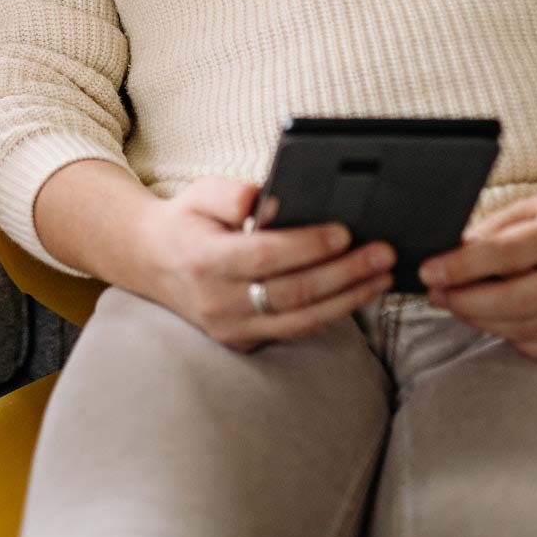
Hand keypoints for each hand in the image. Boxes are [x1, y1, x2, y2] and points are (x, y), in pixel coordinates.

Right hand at [142, 176, 393, 351]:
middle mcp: (216, 302)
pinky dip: (330, 313)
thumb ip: (229, 193)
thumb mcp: (200, 194)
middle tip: (382, 253)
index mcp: (204, 261)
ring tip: (383, 276)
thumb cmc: (188, 222)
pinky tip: (358, 293)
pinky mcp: (242, 343)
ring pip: (300, 320)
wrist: (153, 264)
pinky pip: (294, 330)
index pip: (264, 256)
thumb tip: (258, 197)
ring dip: (348, 299)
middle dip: (344, 273)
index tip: (344, 231)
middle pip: (292, 293)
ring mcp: (229, 329)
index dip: (306, 246)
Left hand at [420, 183, 536, 362]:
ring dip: (488, 324)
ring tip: (463, 311)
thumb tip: (450, 257)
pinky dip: (524, 344)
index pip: (504, 254)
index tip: (429, 273)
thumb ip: (494, 230)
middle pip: (515, 301)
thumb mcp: (536, 206)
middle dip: (467, 303)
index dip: (460, 268)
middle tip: (439, 298)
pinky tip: (504, 328)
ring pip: (532, 330)